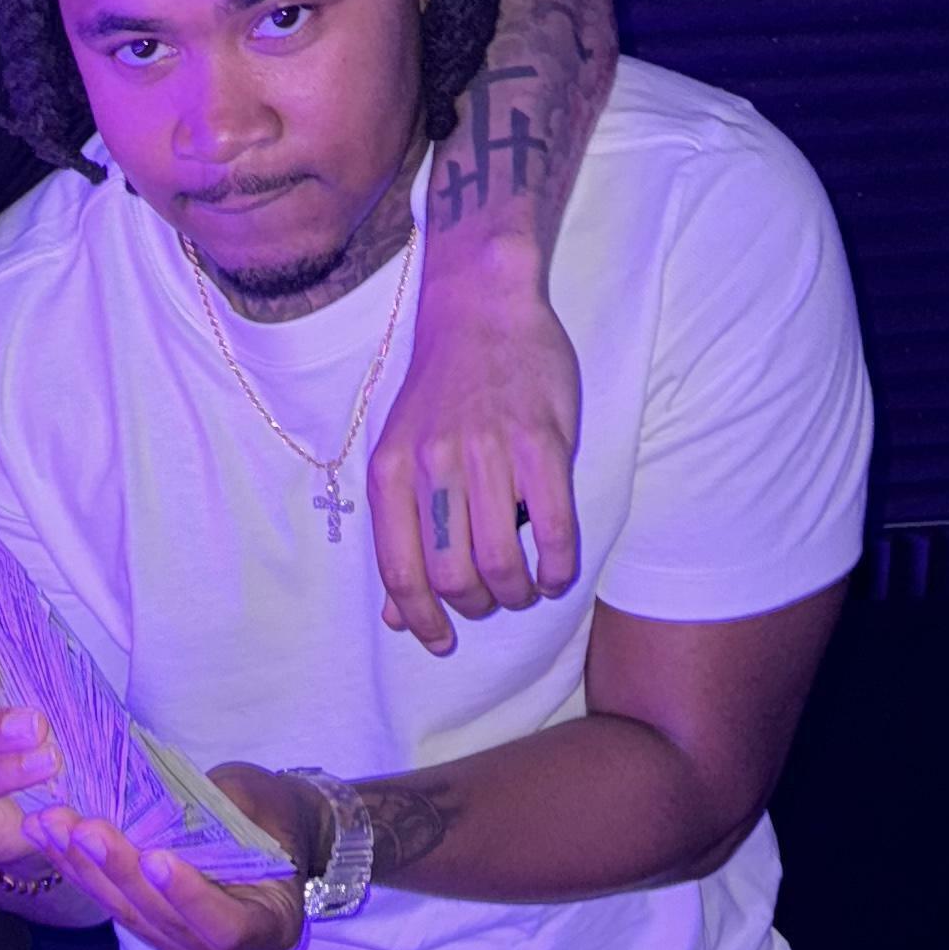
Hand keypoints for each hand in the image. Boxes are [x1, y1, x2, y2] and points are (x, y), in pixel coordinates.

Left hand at [35, 802, 304, 949]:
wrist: (270, 829)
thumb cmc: (273, 813)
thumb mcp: (260, 802)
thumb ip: (223, 813)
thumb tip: (165, 804)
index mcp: (270, 926)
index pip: (227, 925)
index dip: (189, 897)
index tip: (155, 859)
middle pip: (165, 921)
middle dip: (119, 873)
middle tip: (83, 829)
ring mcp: (184, 946)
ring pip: (130, 915)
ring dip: (86, 870)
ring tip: (52, 825)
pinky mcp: (150, 929)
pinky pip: (114, 904)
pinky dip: (79, 869)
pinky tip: (47, 836)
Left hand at [368, 245, 582, 648]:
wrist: (480, 307)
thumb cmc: (440, 390)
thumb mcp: (400, 455)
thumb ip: (399, 531)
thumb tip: (396, 611)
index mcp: (390, 473)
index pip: (399, 571)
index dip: (420, 619)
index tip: (439, 642)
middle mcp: (434, 466)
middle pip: (452, 575)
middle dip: (475, 606)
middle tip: (491, 601)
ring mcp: (489, 453)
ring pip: (501, 560)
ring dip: (517, 593)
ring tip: (524, 590)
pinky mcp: (541, 441)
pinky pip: (552, 527)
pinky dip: (557, 566)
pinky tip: (558, 572)